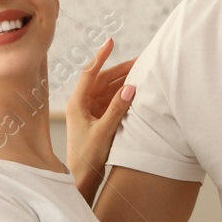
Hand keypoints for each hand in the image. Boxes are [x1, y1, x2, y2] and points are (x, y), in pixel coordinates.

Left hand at [64, 38, 135, 200]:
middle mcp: (82, 104)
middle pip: (103, 79)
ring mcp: (91, 111)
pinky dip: (124, 95)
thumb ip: (117, 109)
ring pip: (109, 89)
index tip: (111, 41)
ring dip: (125, 81)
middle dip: (121, 69)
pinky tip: (138, 90)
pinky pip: (112, 101)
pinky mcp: (99, 119)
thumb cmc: (87, 158)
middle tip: (142, 60)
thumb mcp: (103, 132)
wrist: (82, 179)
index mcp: (77, 103)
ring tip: (144, 72)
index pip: (90, 73)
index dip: (101, 56)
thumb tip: (130, 88)